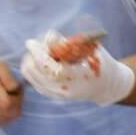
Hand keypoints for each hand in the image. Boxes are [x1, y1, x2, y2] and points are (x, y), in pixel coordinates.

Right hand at [0, 56, 22, 126]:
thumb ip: (8, 77)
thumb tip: (16, 89)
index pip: (7, 103)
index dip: (18, 99)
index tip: (18, 90)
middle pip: (8, 113)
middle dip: (17, 105)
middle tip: (15, 95)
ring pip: (6, 120)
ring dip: (12, 111)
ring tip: (8, 99)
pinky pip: (0, 123)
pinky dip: (6, 116)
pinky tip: (2, 107)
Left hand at [21, 31, 135, 105]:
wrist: (105, 85)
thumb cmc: (99, 61)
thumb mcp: (91, 48)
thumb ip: (70, 43)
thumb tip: (48, 39)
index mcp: (79, 77)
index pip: (51, 68)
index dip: (38, 54)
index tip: (30, 42)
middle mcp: (66, 90)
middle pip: (36, 71)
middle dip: (33, 54)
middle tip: (41, 45)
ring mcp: (57, 95)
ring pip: (30, 75)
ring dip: (31, 60)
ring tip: (45, 52)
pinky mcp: (51, 95)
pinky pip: (32, 79)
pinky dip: (33, 67)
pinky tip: (45, 61)